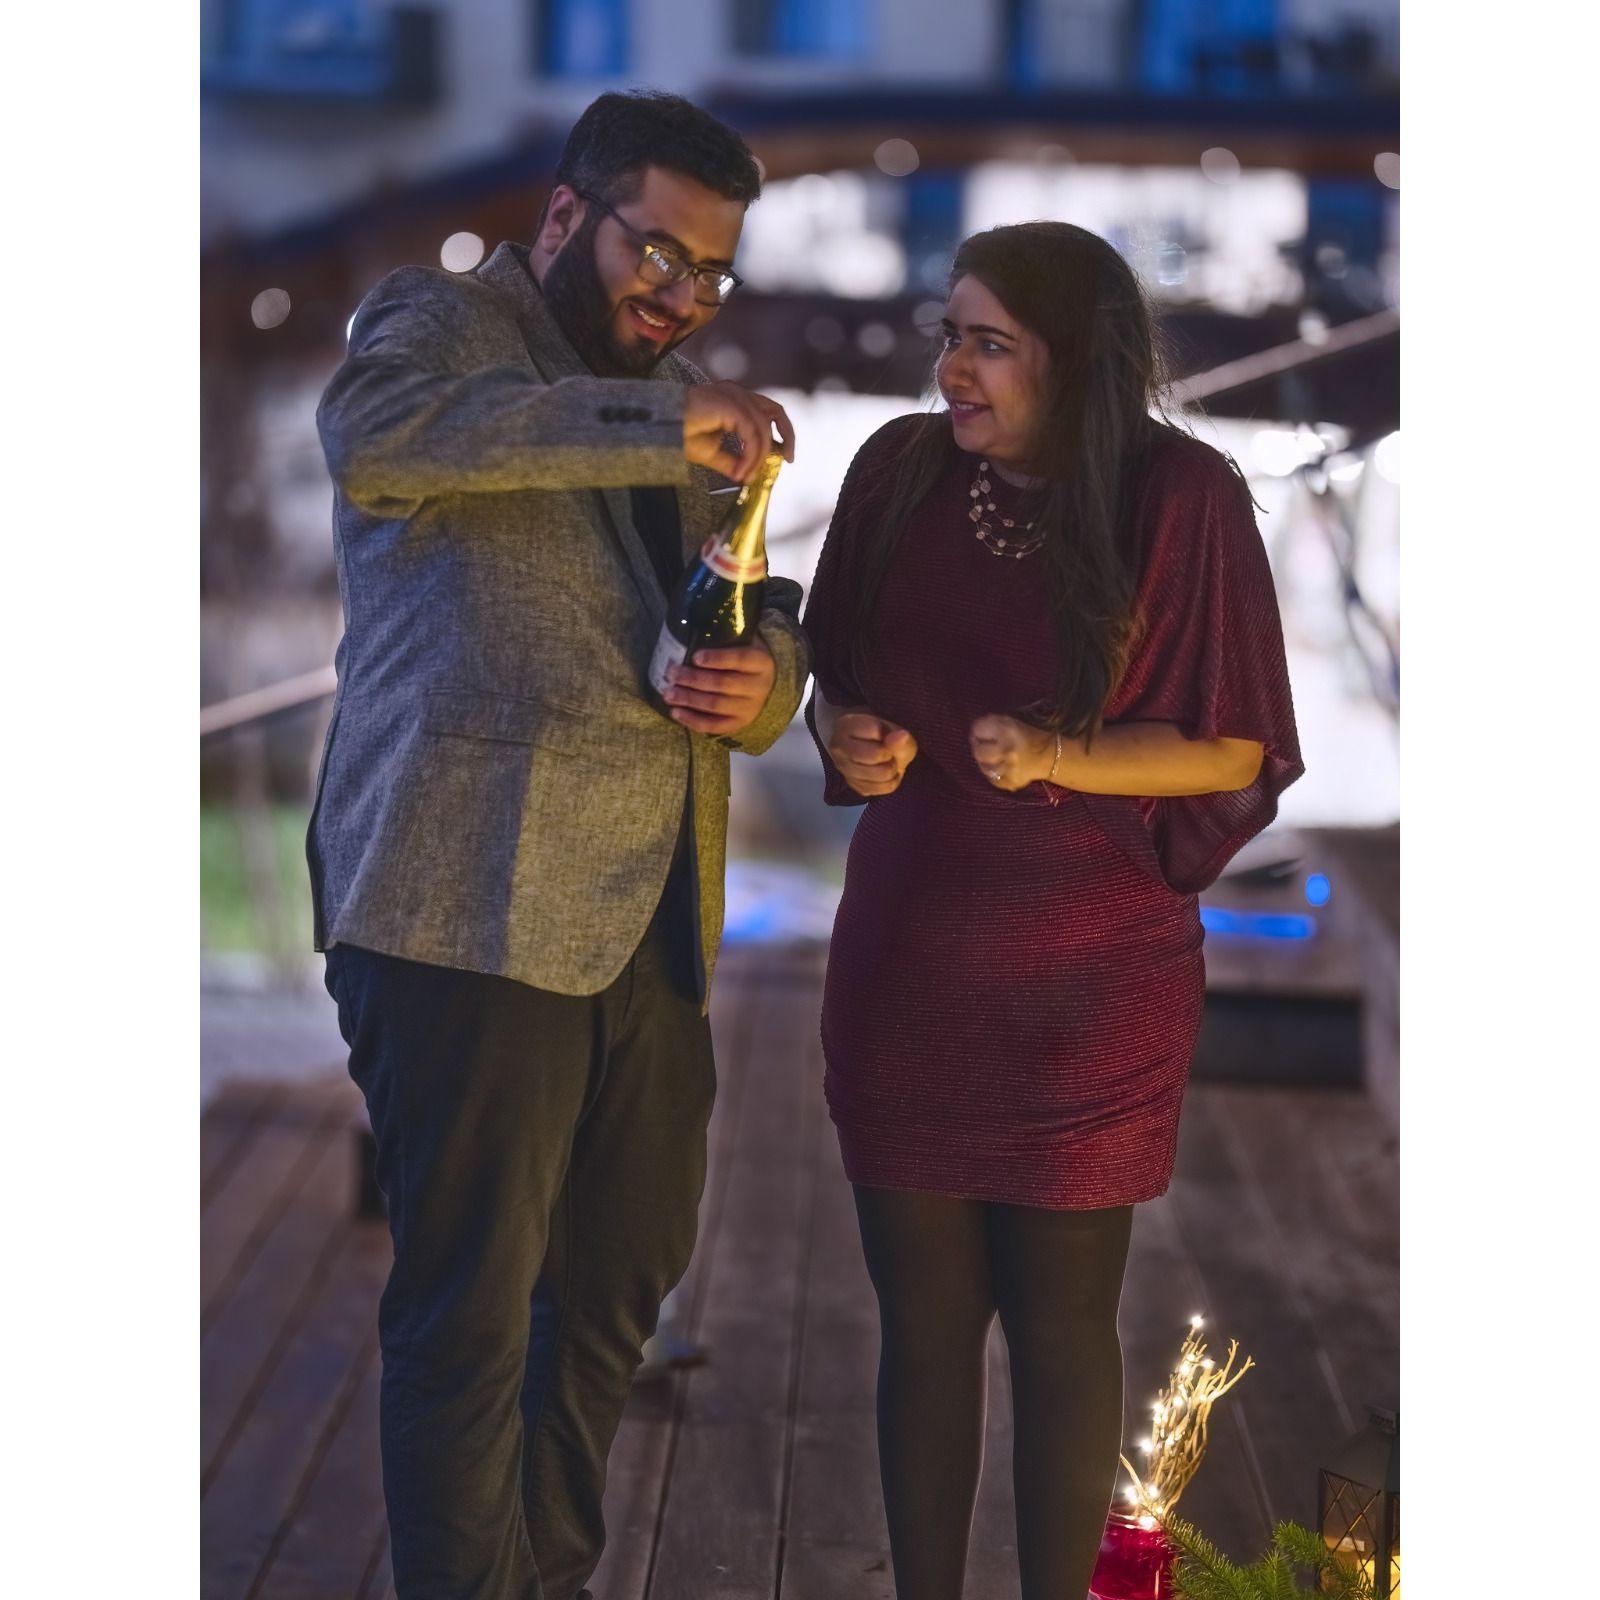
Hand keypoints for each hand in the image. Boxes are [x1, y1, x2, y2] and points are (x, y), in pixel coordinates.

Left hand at [662, 637, 776, 736]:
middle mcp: (759, 687)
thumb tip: (692, 631)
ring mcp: (749, 708)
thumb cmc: (746, 658)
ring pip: (715, 705)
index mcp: (761, 662)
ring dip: (688, 699)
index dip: (717, 658)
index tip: (695, 657)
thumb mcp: (745, 643)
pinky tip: (676, 712)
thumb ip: (726, 637)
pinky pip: (714, 725)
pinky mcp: (739, 724)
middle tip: (672, 674)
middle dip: (693, 679)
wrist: (765, 685)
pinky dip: (693, 720)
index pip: (740, 659)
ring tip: (668, 693)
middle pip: (723, 683)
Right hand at [683, 382, 795, 483]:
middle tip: (788, 459)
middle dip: (787, 436)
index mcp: (734, 398)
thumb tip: (744, 474)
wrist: (659, 428)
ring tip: (745, 475)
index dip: (782, 432)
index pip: (768, 411)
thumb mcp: (711, 452)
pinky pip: (752, 435)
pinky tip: (740, 471)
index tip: (785, 455)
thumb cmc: (678, 434)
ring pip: (762, 429)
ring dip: (758, 457)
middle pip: (775, 411)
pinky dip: (750, 456)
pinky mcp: (731, 405)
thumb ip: (732, 459)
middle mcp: (737, 393)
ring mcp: (734, 396)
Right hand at [827, 711, 918, 797]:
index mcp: (846, 726)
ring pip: (880, 775)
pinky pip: (880, 789)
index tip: (885, 735)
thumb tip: (901, 737)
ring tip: (887, 763)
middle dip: (890, 754)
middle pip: (875, 754)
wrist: (867, 750)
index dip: (888, 734)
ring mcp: (843, 768)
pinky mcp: (852, 785)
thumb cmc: (880, 738)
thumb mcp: (895, 732)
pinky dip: (889, 783)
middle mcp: (839, 747)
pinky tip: (886, 775)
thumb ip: (900, 736)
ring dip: (891, 770)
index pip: (875, 730)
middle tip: (889, 752)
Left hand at [969, 714, 1055, 791]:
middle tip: (982, 745)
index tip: (980, 732)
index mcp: (1007, 731)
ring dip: (985, 762)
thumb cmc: (1028, 736)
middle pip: (978, 751)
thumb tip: (974, 729)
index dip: (977, 730)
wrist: (1050, 757)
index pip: (978, 729)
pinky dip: (993, 774)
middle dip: (978, 747)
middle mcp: (1007, 749)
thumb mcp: (1012, 723)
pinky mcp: (1010, 782)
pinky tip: (1000, 767)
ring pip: (984, 767)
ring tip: (993, 757)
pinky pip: (992, 779)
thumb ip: (992, 722)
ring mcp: (1008, 768)